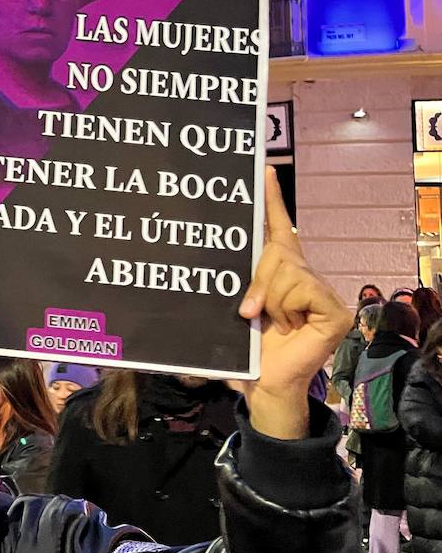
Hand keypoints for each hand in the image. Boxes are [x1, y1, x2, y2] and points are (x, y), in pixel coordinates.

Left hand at [236, 166, 353, 438]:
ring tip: (269, 321)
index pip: (277, 229)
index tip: (265, 169)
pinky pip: (302, 286)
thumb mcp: (239, 305)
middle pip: (277, 248)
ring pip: (287, 267)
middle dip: (257, 276)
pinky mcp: (334, 309)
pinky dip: (287, 305)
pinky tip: (291, 325)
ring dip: (268, 296)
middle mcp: (304, 276)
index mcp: (280, 273)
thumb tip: (217, 271)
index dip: (271, 199)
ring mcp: (322, 291)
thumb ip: (240, 282)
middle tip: (248, 310)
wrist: (263, 383)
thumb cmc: (248, 348)